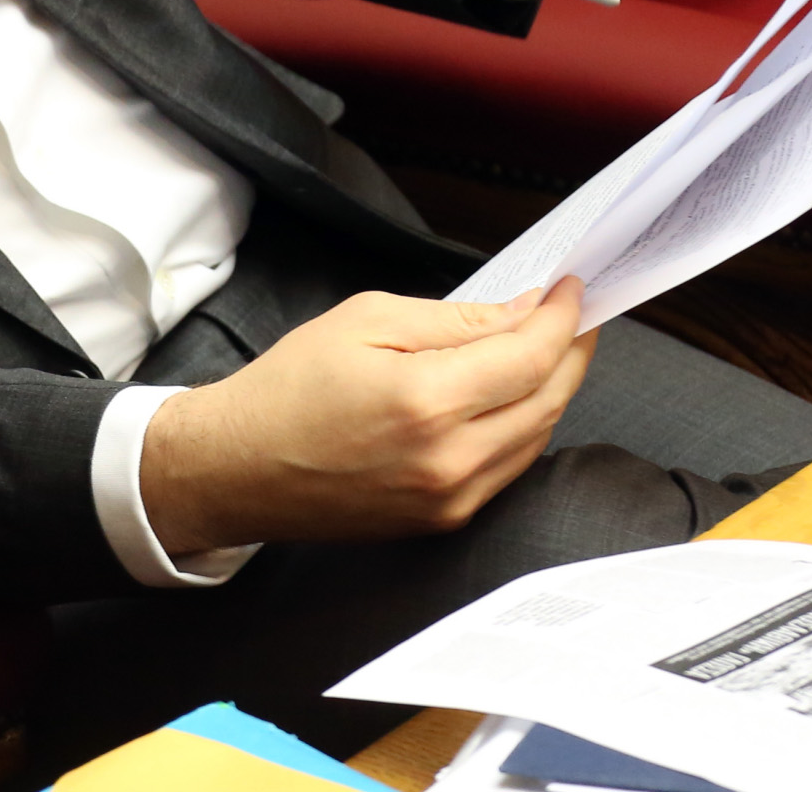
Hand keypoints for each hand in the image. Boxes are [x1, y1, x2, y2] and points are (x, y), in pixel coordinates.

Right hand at [139, 281, 595, 555]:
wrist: (238, 467)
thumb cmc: (287, 390)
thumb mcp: (364, 321)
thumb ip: (453, 319)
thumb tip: (520, 312)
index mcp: (427, 401)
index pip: (530, 355)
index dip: (562, 317)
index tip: (572, 290)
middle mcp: (449, 459)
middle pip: (549, 399)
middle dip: (571, 350)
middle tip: (574, 315)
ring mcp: (450, 498)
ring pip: (538, 437)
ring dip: (552, 388)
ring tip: (545, 348)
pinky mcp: (444, 520)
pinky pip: (509, 467)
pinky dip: (524, 425)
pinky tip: (512, 395)